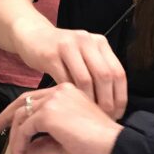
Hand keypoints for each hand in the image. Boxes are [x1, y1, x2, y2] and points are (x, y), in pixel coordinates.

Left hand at [0, 83, 123, 153]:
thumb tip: (29, 150)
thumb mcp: (67, 145)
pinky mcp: (49, 113)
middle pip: (23, 102)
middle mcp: (59, 92)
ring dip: (15, 140)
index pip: (35, 100)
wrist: (115, 148)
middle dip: (6, 118)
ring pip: (21, 117)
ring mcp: (54, 100)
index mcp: (67, 94)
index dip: (18, 113)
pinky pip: (24, 130)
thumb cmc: (100, 147)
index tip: (5, 124)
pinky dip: (18, 146)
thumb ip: (46, 144)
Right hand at [11, 18, 126, 118]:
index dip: (120, 96)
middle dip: (106, 101)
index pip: (118, 72)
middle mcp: (87, 41)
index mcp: (100, 43)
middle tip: (104, 117)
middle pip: (105, 76)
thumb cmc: (61, 52)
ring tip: (88, 115)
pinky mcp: (50, 55)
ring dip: (89, 101)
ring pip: (85, 79)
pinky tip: (70, 107)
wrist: (33, 36)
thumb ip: (98, 70)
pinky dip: (70, 96)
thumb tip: (114, 102)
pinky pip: (64, 80)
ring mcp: (69, 46)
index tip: (117, 113)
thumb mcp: (84, 55)